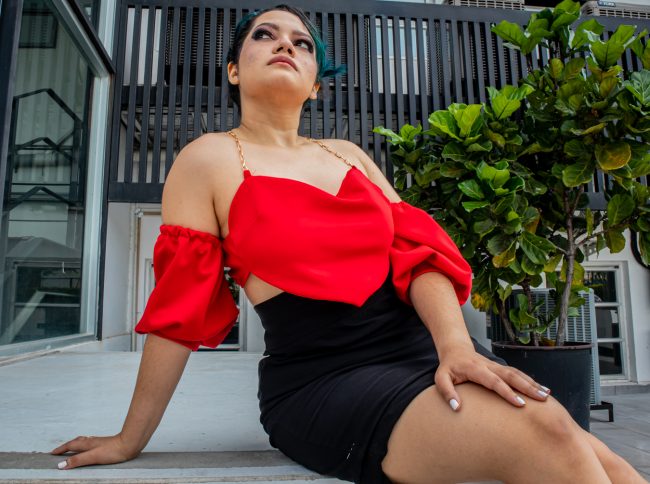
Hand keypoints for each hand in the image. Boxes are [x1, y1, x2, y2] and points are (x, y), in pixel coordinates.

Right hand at [50, 434, 138, 468]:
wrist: (130, 444)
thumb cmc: (113, 450)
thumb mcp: (92, 457)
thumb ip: (77, 460)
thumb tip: (61, 465)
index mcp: (87, 443)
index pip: (70, 445)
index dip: (61, 449)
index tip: (52, 453)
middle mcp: (92, 441)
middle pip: (76, 442)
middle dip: (67, 446)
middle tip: (59, 450)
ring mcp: (99, 442)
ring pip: (84, 442)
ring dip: (76, 445)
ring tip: (72, 448)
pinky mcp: (106, 444)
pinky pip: (91, 444)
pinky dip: (85, 446)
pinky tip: (91, 448)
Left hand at [434, 346, 550, 410]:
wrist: (455, 349)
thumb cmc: (448, 366)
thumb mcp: (441, 378)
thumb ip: (447, 392)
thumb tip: (456, 408)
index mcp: (476, 369)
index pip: (494, 381)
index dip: (507, 392)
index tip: (520, 404)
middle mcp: (489, 366)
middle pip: (511, 375)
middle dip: (528, 387)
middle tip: (542, 399)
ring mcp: (496, 366)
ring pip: (517, 373)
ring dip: (532, 383)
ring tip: (547, 395)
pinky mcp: (500, 368)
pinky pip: (517, 374)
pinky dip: (531, 381)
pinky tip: (542, 389)